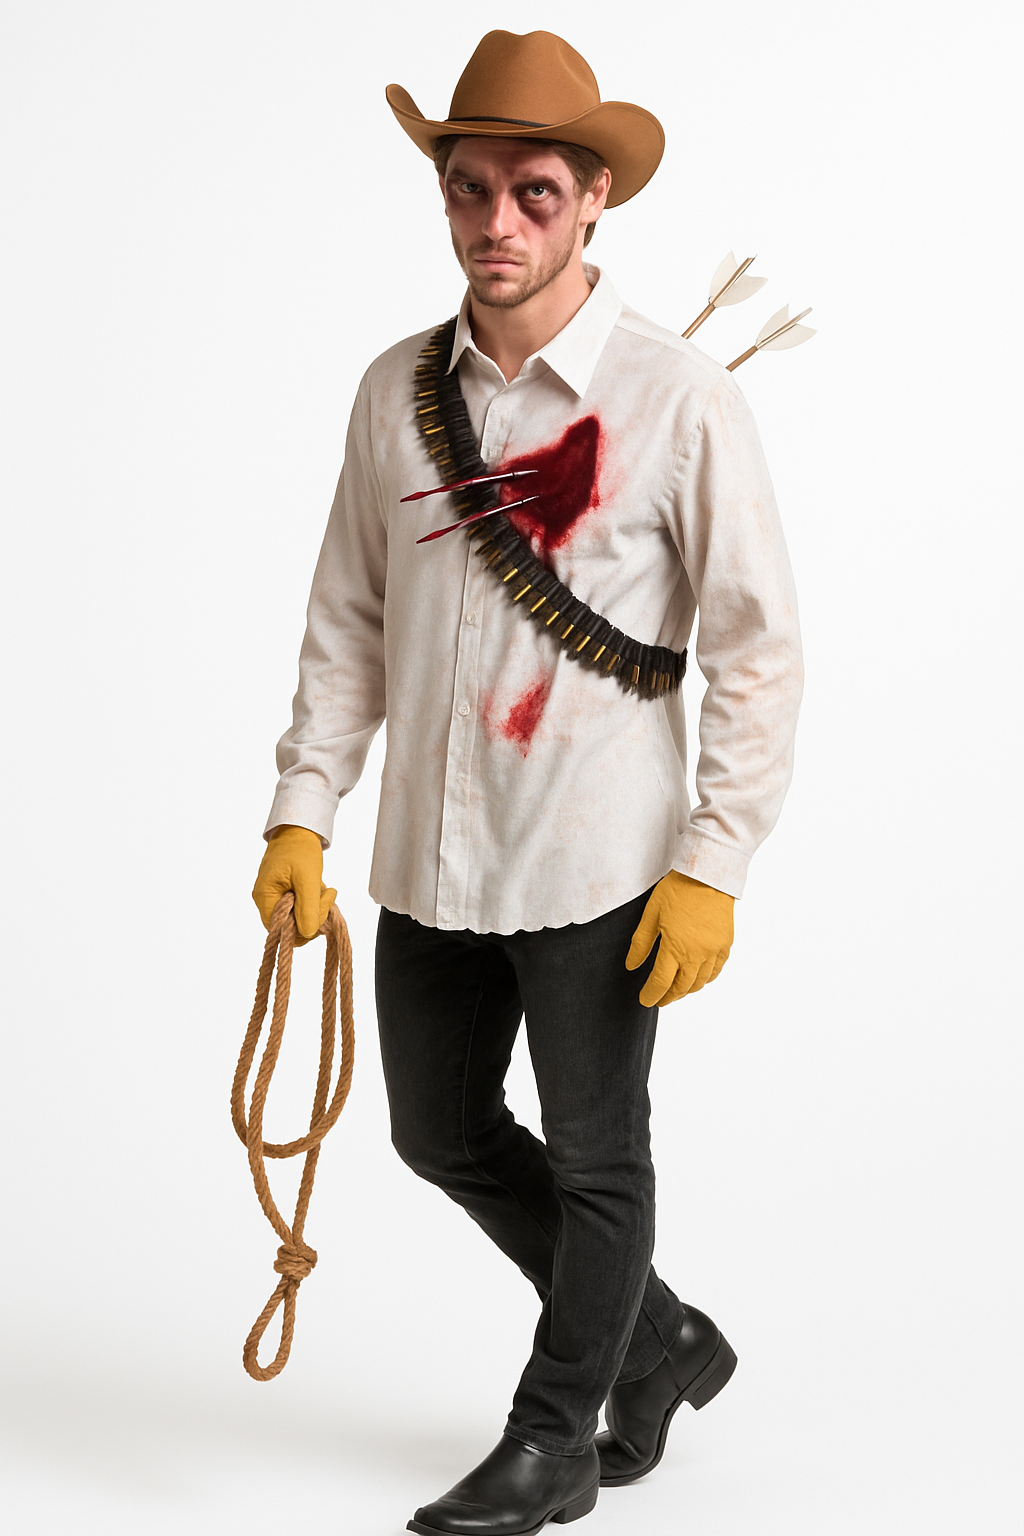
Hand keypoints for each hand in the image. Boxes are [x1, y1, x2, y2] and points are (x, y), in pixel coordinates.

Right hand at [252, 824, 336, 942]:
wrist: (298, 830)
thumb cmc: (300, 850)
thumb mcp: (307, 879)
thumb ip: (308, 908)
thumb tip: (308, 933)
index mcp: (265, 897)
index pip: (281, 929)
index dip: (303, 927)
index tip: (320, 908)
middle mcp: (266, 900)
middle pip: (290, 926)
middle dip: (312, 916)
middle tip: (327, 897)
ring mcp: (274, 896)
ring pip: (296, 918)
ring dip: (315, 908)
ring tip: (324, 891)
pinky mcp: (284, 893)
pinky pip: (298, 908)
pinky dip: (311, 903)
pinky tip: (319, 890)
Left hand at [626, 871, 733, 1006]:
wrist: (708, 876)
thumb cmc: (677, 890)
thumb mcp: (651, 914)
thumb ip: (641, 943)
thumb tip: (631, 965)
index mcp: (674, 948)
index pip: (661, 982)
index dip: (651, 995)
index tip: (645, 1000)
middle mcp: (696, 954)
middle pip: (681, 987)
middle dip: (669, 997)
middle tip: (659, 999)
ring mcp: (713, 951)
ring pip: (700, 982)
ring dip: (686, 990)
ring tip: (676, 991)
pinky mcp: (725, 944)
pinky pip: (716, 971)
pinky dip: (705, 979)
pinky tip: (697, 978)